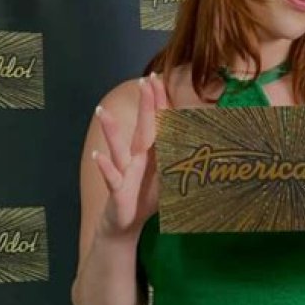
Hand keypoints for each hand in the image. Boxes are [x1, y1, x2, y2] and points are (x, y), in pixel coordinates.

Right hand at [92, 73, 168, 237]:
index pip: (158, 123)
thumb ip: (179, 161)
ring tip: (102, 112)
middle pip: (143, 128)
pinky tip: (98, 156)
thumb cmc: (147, 198)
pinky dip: (105, 167)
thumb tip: (206, 146)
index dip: (160, 103)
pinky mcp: (118, 190)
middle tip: (144, 82)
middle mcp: (137, 157)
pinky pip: (112, 177)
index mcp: (152, 153)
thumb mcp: (169, 178)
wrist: (125, 224)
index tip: (159, 80)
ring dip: (112, 131)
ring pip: (119, 148)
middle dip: (145, 105)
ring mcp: (125, 172)